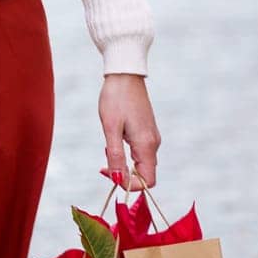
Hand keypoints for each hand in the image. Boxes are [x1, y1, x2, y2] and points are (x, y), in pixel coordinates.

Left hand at [97, 73, 159, 190]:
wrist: (124, 73)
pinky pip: (139, 152)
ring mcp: (151, 136)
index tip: (109, 173)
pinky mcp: (147, 130)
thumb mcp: (110, 128)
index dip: (129, 185)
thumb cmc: (116, 98)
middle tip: (104, 160)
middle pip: (144, 174)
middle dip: (124, 174)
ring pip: (141, 163)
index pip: (147, 182)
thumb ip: (115, 156)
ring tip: (108, 144)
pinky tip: (114, 137)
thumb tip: (118, 179)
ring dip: (124, 162)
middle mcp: (153, 143)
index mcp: (146, 145)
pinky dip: (126, 153)